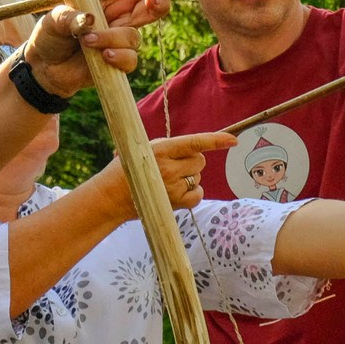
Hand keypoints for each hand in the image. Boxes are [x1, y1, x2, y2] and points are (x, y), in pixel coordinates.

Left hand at [23, 0, 170, 99]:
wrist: (44, 68)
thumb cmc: (50, 36)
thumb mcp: (53, 19)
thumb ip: (69, 16)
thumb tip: (88, 19)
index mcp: (109, 0)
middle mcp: (120, 18)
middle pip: (152, 9)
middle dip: (158, 4)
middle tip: (152, 1)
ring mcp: (120, 41)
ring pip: (134, 37)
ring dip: (113, 38)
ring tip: (88, 41)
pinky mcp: (118, 63)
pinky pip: (130, 60)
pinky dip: (117, 57)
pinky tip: (102, 56)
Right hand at [106, 132, 234, 218]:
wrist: (111, 196)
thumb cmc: (129, 168)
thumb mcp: (144, 148)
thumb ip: (170, 148)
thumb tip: (196, 149)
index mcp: (160, 150)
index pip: (193, 143)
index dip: (215, 140)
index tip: (233, 140)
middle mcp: (168, 168)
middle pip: (200, 161)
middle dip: (192, 161)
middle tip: (174, 165)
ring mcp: (173, 187)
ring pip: (198, 177)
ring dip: (189, 177)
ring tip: (167, 180)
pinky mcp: (175, 203)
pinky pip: (197, 194)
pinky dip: (192, 192)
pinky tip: (178, 191)